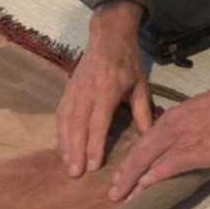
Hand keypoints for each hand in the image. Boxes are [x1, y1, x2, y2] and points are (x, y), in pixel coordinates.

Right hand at [56, 1, 151, 177]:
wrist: (108, 35)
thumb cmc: (128, 60)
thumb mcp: (140, 84)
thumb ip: (142, 111)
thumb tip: (149, 137)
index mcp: (108, 88)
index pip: (98, 121)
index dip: (95, 144)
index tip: (93, 165)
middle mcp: (88, 90)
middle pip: (78, 124)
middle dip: (76, 150)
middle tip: (75, 173)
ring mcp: (75, 88)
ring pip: (66, 119)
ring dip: (65, 143)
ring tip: (67, 164)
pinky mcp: (68, 88)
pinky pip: (61, 112)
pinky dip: (60, 130)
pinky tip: (61, 146)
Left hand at [109, 67, 209, 200]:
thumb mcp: (193, 112)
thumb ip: (180, 126)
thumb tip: (172, 140)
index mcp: (169, 118)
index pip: (143, 143)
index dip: (130, 161)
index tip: (121, 175)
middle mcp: (169, 129)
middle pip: (139, 154)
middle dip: (124, 175)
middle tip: (113, 191)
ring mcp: (180, 141)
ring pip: (148, 161)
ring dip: (132, 181)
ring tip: (121, 195)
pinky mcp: (195, 152)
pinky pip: (168, 166)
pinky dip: (153, 178)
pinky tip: (143, 188)